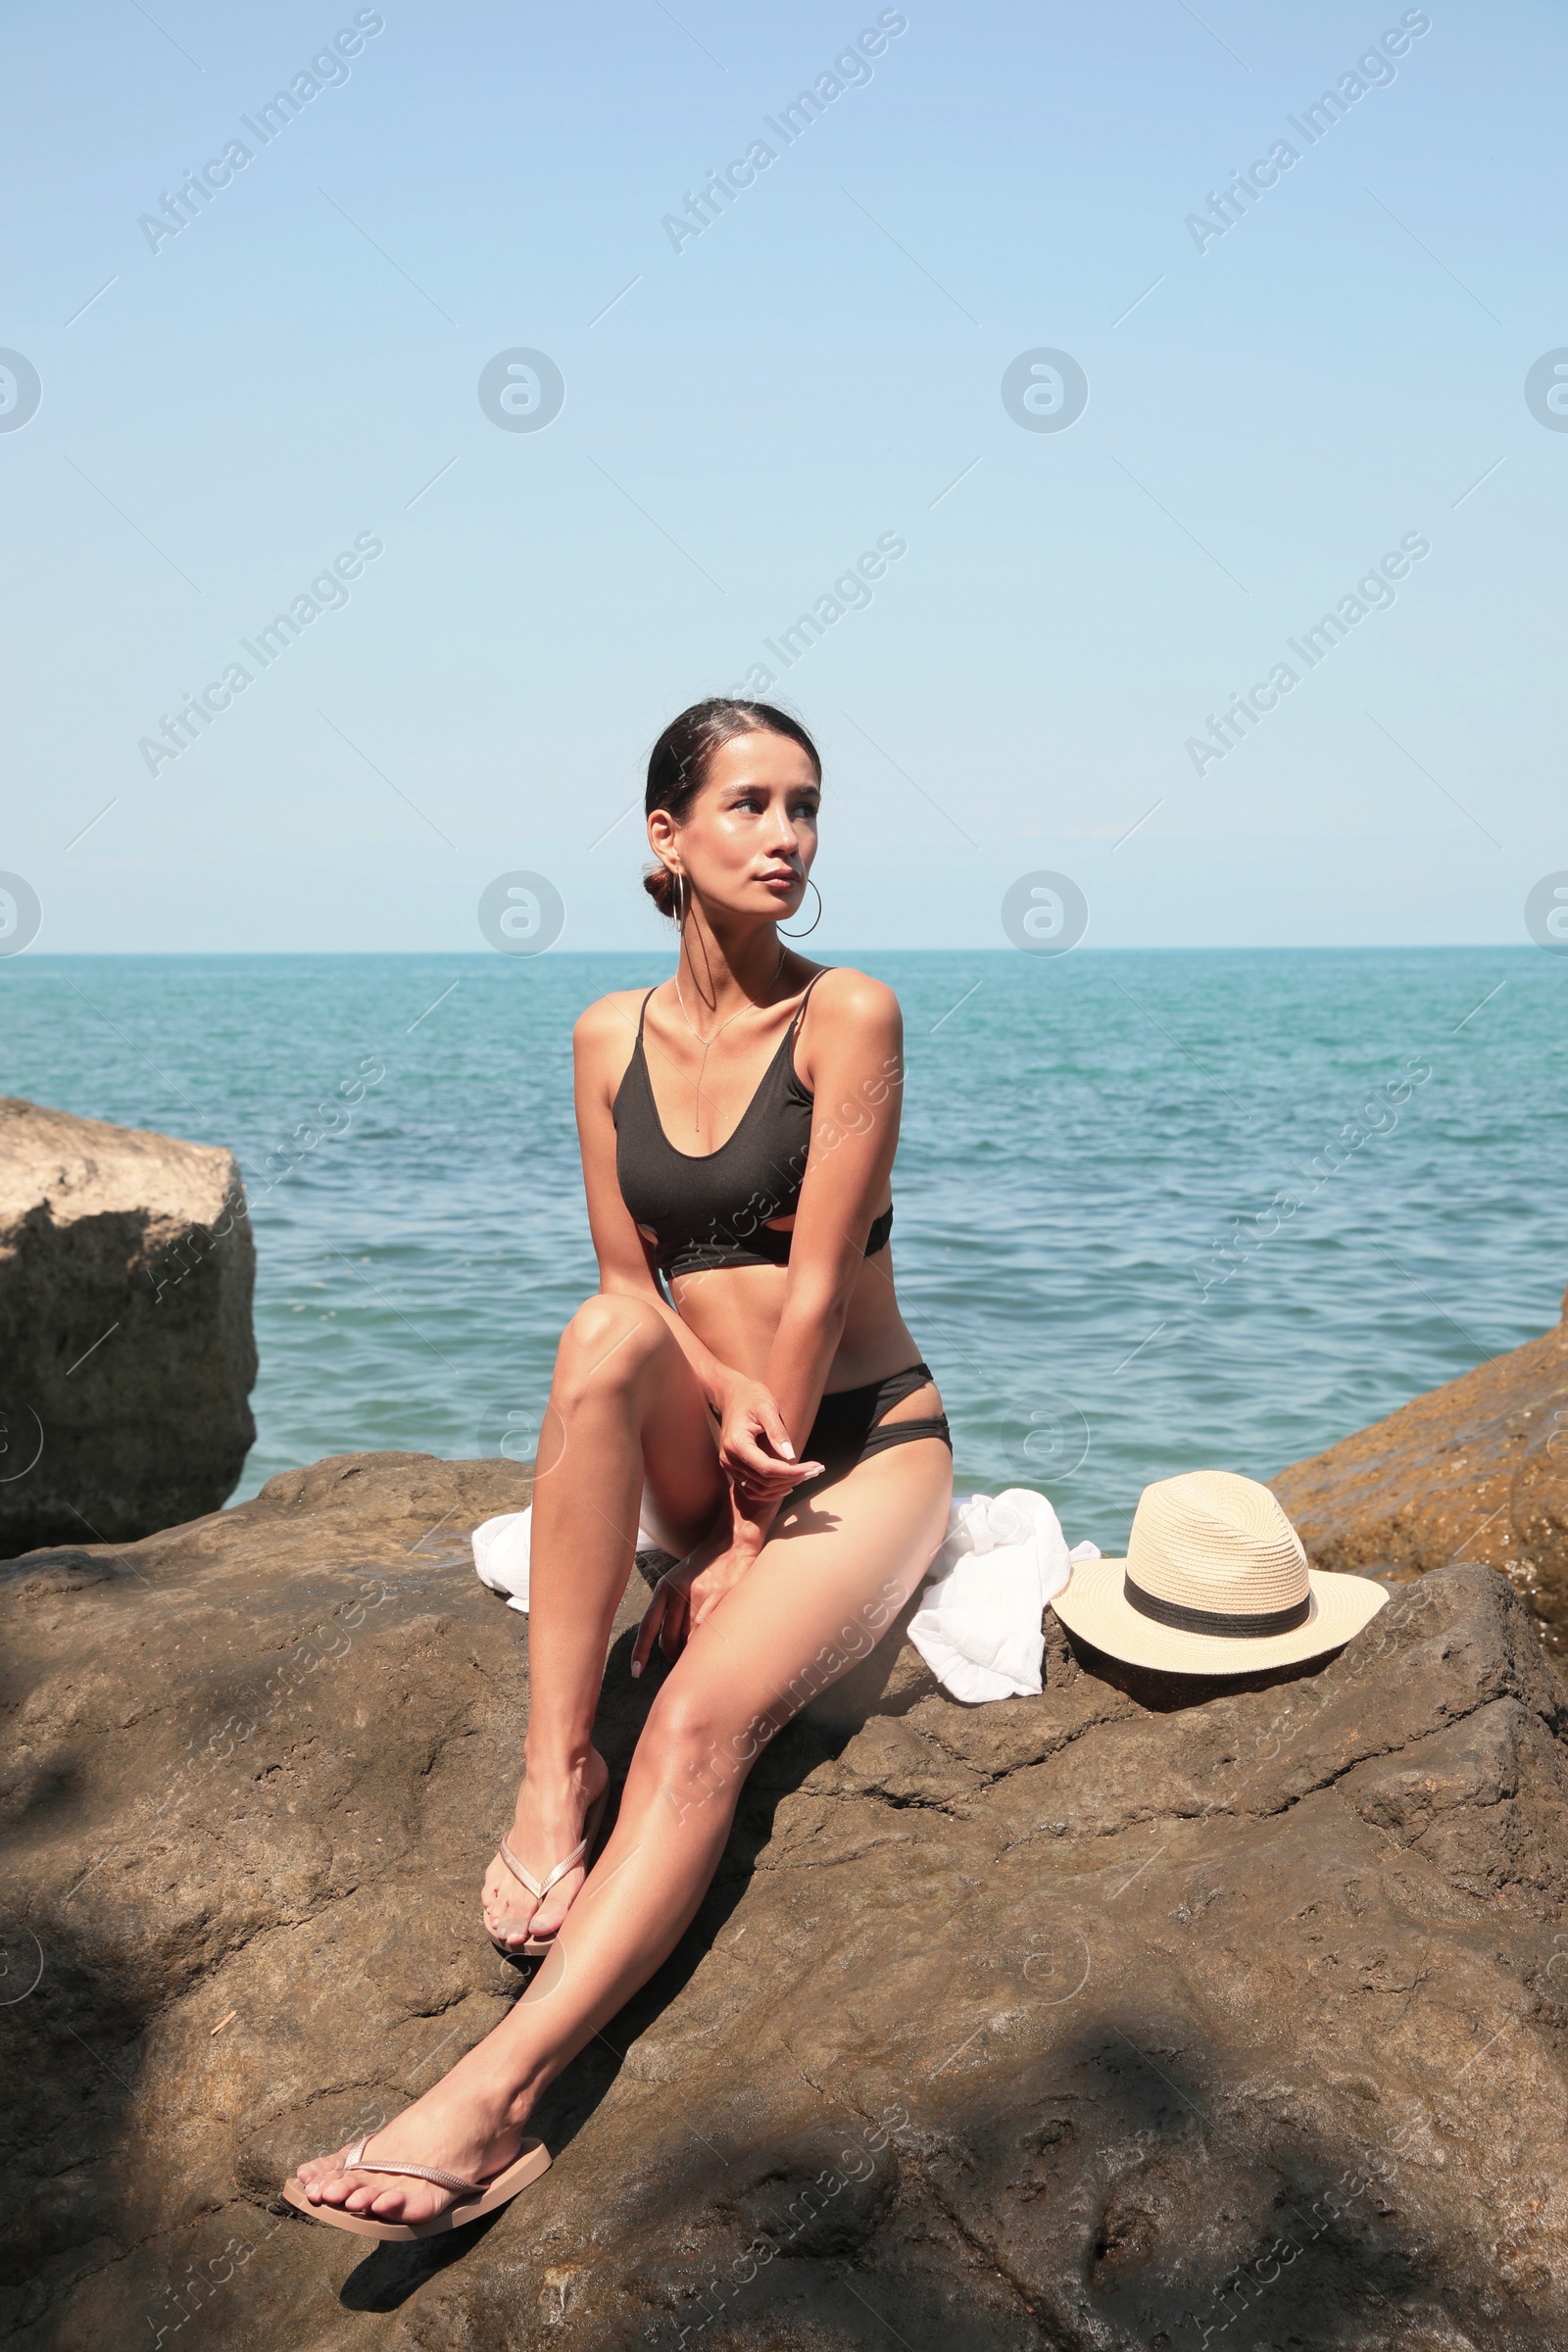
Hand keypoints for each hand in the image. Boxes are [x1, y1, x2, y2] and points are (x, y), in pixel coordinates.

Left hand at [631, 1513, 763, 1674]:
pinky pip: (706, 1631)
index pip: (648, 1625)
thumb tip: (667, 1640)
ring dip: (689, 1651)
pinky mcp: (718, 1597)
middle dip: (671, 1654)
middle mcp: (677, 1590)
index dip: (640, 1651)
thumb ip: (670, 1604)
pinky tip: (708, 1645)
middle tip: (678, 1659)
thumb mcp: (680, 1579)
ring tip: (695, 1652)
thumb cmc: (707, 1565)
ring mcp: (698, 1593)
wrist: (732, 1543)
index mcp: (664, 1586)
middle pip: (667, 1637)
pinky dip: (704, 1643)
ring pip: (687, 1637)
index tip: (636, 1672)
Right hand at [714, 1377, 820, 1506]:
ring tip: (806, 1475)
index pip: (767, 1468)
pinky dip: (771, 1491)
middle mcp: (729, 1459)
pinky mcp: (733, 1468)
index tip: (814, 1468)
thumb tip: (790, 1456)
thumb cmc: (751, 1397)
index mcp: (737, 1443)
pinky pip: (752, 1489)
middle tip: (816, 1469)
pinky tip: (788, 1484)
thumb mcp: (767, 1407)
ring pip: (759, 1489)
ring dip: (784, 1486)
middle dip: (793, 1478)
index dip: (792, 1472)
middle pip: (764, 1481)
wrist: (732, 1395)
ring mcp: (729, 1465)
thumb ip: (778, 1432)